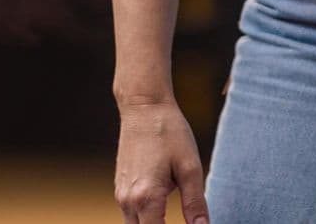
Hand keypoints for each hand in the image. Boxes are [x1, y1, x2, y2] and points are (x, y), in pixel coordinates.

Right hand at [114, 98, 208, 223]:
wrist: (143, 104)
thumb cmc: (169, 131)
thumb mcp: (190, 166)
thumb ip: (196, 204)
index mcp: (146, 197)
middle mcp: (128, 200)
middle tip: (183, 222)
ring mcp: (121, 193)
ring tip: (171, 215)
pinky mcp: (120, 186)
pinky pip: (131, 215)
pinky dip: (145, 220)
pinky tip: (161, 211)